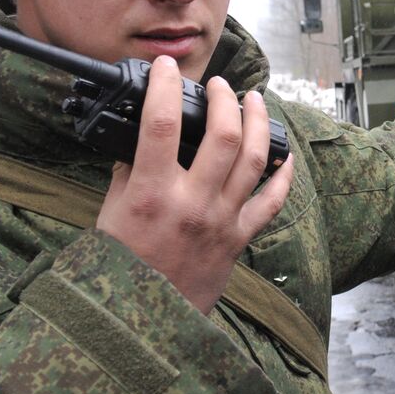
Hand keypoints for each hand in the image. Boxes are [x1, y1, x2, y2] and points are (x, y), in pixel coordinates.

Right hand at [96, 56, 294, 312]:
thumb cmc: (118, 271)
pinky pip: (272, 201)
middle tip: (220, 85)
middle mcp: (192, 203)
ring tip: (255, 100)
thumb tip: (140, 142)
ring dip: (259, 123)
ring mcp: (221, 221)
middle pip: (223, 135)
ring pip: (255, 160)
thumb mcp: (110, 216)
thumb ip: (128, 176)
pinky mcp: (239, 239)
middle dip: (226, 100)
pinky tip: (285, 154)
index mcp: (150, 195)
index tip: (167, 67)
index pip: (161, 125)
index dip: (166, 87)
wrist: (143, 326)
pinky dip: (283, 175)